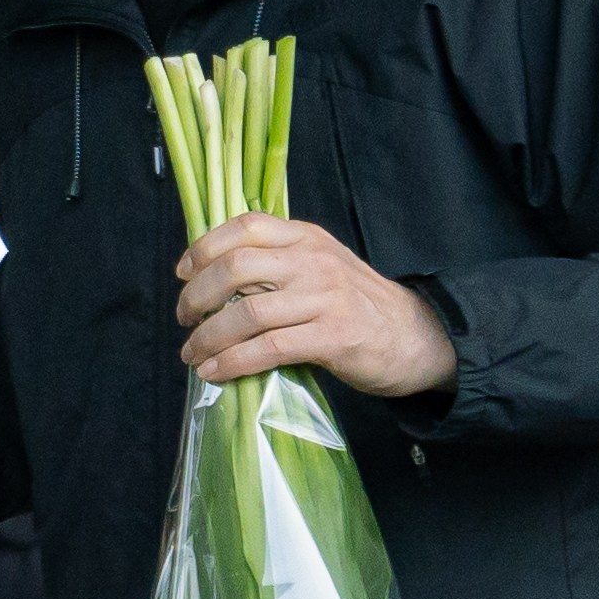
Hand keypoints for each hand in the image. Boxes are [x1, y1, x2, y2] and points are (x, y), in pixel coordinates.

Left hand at [175, 214, 457, 397]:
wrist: (416, 336)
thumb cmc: (358, 306)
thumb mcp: (321, 268)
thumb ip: (279, 265)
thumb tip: (215, 279)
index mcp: (306, 238)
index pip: (246, 226)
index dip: (204, 247)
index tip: (183, 272)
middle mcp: (313, 261)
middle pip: (236, 267)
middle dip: (197, 295)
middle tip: (184, 318)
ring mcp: (324, 299)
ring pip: (246, 313)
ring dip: (208, 337)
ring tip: (192, 353)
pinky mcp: (332, 338)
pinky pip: (268, 349)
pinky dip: (232, 362)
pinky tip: (215, 372)